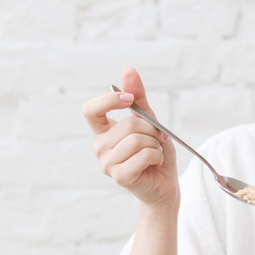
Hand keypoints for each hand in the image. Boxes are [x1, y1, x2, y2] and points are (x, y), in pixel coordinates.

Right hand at [82, 67, 178, 207]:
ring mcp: (107, 164)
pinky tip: (154, 164)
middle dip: (151, 129)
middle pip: (127, 124)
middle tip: (156, 140)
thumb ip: (138, 99)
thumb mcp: (149, 122)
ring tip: (155, 153)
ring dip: (155, 144)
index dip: (109, 100)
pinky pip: (144, 155)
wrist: (164, 185)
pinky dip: (157, 156)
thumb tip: (128, 70)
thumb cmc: (155, 153)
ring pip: (137, 140)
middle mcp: (100, 147)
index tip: (129, 99)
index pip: (91, 110)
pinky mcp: (119, 176)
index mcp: (103, 132)